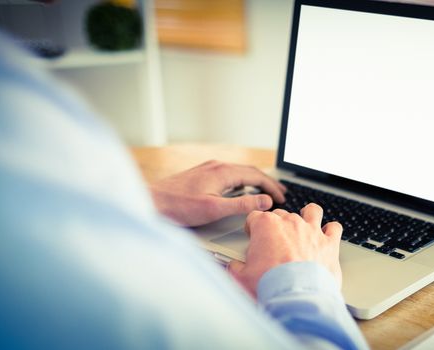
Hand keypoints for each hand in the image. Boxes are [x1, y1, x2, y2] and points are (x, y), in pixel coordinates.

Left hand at [150, 160, 286, 226]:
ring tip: (265, 191)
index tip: (281, 198)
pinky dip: (242, 182)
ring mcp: (208, 169)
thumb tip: (265, 201)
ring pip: (239, 172)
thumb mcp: (215, 209)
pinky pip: (229, 174)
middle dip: (267, 183)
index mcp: (223, 172)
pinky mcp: (201, 175)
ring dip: (255, 182)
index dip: (272, 187)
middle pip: (250, 172)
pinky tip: (241, 190)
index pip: (256, 176)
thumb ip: (242, 205)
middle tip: (280, 194)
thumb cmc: (178, 207)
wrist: (151, 202)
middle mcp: (216, 166)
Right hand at [228, 203, 342, 296]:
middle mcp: (291, 224)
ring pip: (312, 211)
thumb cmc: (271, 286)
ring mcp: (312, 231)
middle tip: (275, 241)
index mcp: (267, 226)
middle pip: (282, 215)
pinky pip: (334, 228)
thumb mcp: (242, 277)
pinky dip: (331, 231)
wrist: (297, 298)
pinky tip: (327, 236)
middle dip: (277, 226)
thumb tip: (234, 268)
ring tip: (304, 226)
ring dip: (308, 216)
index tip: (253, 236)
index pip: (255, 217)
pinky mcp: (329, 244)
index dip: (252, 228)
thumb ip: (236, 268)